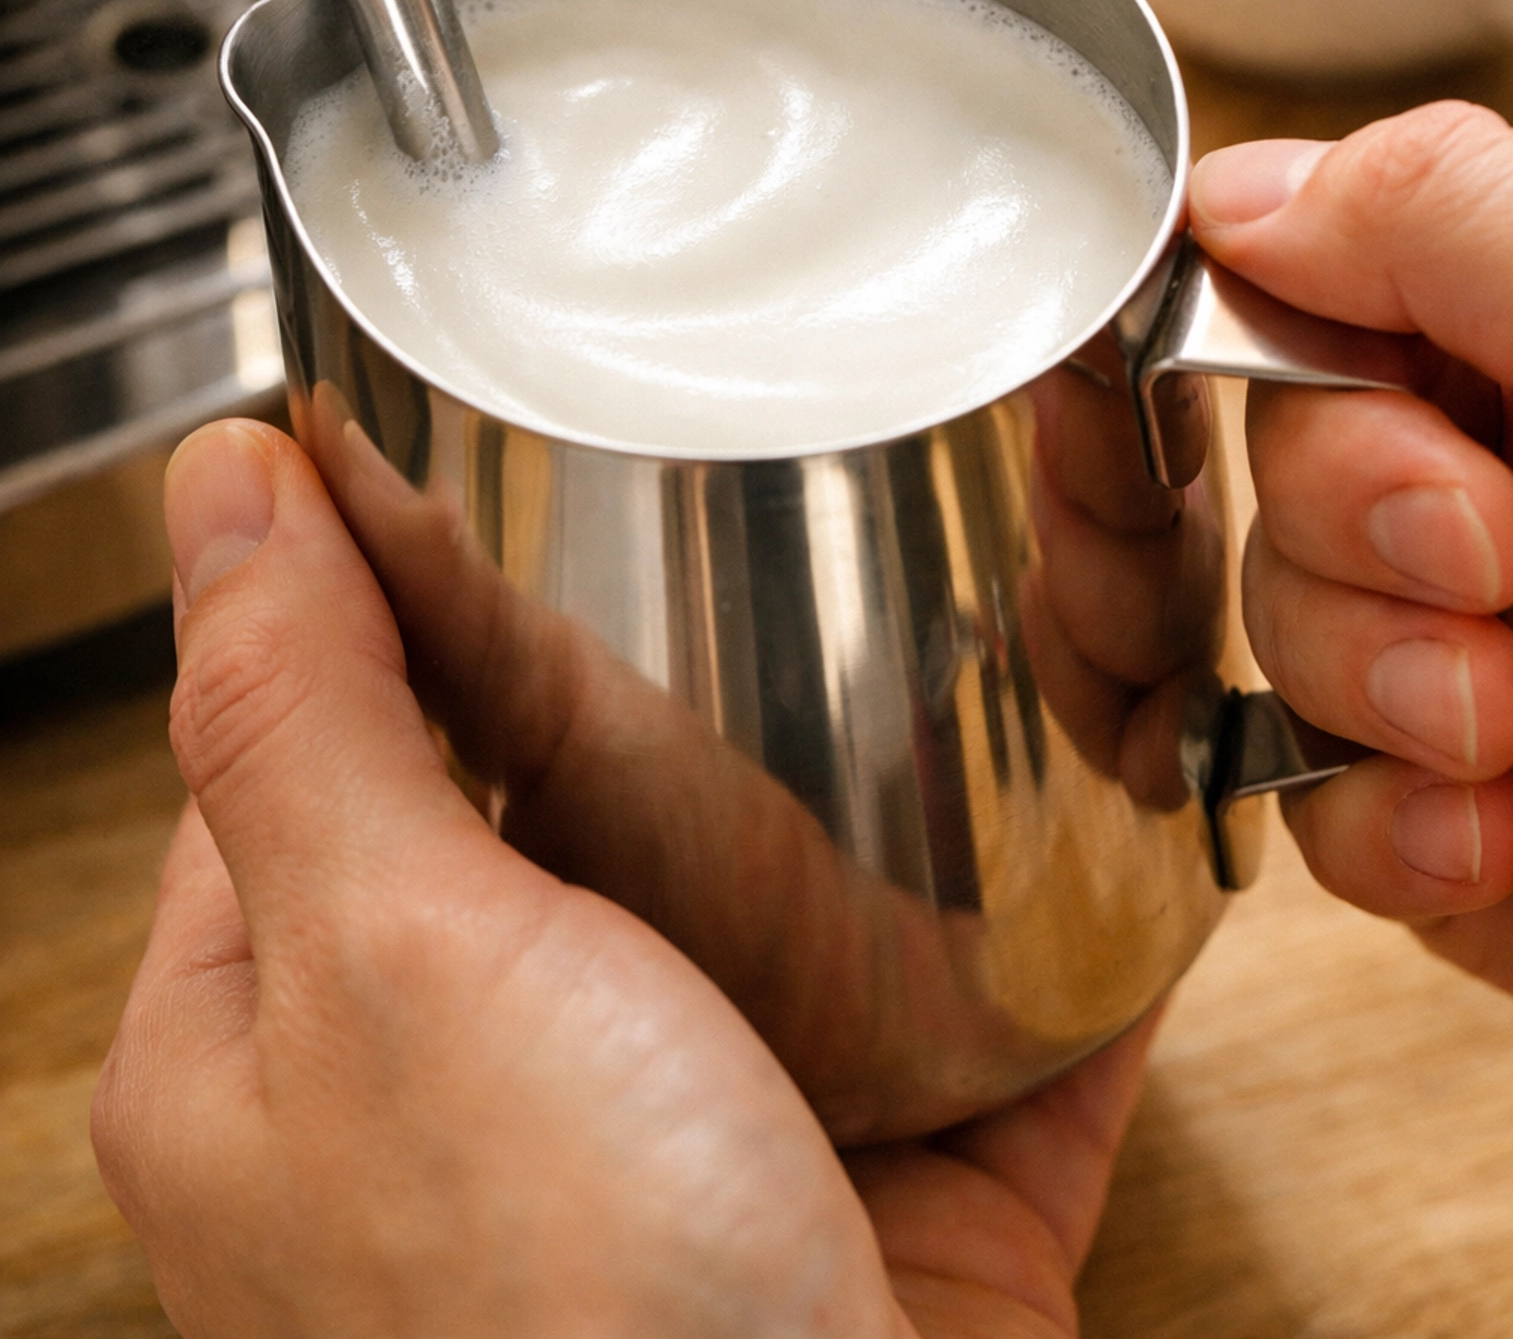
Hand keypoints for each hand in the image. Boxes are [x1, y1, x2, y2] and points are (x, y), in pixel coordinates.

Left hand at [95, 419, 1153, 1337]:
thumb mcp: (394, 955)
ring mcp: (675, 1169)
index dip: (387, 597)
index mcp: (283, 1051)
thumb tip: (222, 480)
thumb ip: (304, 712)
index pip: (304, 745)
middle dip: (638, 689)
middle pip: (545, 820)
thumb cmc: (568, 1322)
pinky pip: (961, 1040)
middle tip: (735, 523)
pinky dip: (1023, 946)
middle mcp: (464, 1115)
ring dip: (837, 814)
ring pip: (759, 927)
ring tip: (912, 643)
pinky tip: (1085, 825)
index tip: (493, 464)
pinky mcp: (869, 1217)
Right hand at [1189, 103, 1512, 997]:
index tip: (1416, 428)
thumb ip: (1446, 218)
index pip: (1324, 302)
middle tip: (1497, 575)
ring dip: (1366, 692)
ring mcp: (1498, 667)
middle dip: (1349, 538)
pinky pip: (1327, 812)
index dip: (1301, 365)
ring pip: (1288, 646)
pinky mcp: (1490, 831)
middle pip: (1282, 478)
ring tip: (1510, 736)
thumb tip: (1237, 195)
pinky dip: (1387, 833)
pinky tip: (1496, 840)